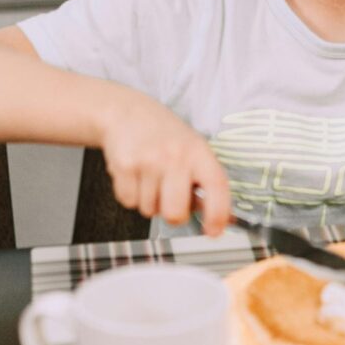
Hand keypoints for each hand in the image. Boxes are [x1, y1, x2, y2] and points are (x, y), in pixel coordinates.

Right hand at [99, 95, 231, 234]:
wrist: (127, 113)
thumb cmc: (165, 136)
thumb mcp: (193, 150)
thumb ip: (205, 183)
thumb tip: (221, 221)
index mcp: (198, 152)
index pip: (216, 187)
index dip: (218, 214)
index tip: (214, 232)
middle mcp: (175, 156)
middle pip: (175, 213)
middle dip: (173, 215)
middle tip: (170, 199)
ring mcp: (148, 161)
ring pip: (149, 210)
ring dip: (149, 200)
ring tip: (150, 176)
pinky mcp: (124, 166)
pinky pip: (129, 202)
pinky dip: (131, 195)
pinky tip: (135, 175)